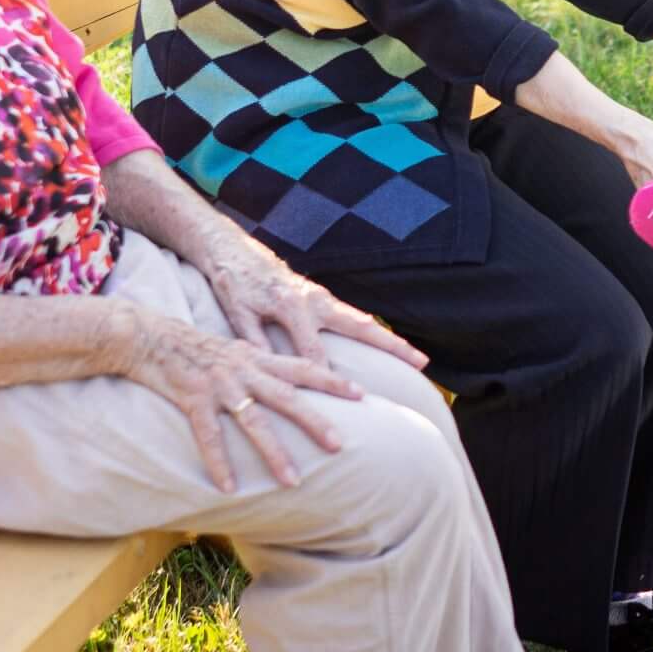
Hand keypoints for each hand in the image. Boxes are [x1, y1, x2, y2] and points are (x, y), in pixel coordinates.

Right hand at [112, 303, 364, 492]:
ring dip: (274, 452)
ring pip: (253, 421)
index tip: (361, 394)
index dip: (332, 380)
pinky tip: (228, 487)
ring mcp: (219, 384)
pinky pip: (209, 435)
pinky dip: (219, 461)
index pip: (302, 367)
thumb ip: (259, 365)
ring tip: (293, 481)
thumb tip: (284, 379)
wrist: (149, 336)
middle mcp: (243, 369)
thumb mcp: (234, 351)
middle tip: (340, 445)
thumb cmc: (193, 348)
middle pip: (287, 397)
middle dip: (315, 421)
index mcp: (256, 358)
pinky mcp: (192, 398)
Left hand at [196, 225, 429, 372]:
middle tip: (421, 362)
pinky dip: (372, 329)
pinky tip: (389, 344)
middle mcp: (313, 299)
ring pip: (362, 320)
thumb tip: (271, 369)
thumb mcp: (236, 312)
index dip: (327, 379)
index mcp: (291, 305)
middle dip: (391, 346)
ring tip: (419, 358)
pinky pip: (351, 315)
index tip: (348, 403)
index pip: (314, 352)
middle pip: (360, 327)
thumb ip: (255, 340)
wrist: (231, 248)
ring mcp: (320, 296)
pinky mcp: (319, 296)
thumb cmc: (231, 282)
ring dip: (390, 339)